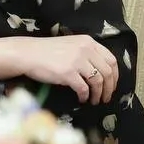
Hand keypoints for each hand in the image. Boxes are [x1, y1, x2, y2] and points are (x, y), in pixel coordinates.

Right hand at [0, 35, 117, 104]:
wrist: (28, 53)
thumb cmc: (48, 51)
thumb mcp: (72, 45)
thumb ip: (86, 53)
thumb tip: (101, 72)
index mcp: (89, 42)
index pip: (111, 59)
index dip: (115, 75)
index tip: (112, 85)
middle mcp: (86, 50)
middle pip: (107, 72)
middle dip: (109, 88)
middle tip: (105, 98)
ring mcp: (77, 61)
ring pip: (97, 81)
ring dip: (98, 94)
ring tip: (94, 101)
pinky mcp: (67, 73)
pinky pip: (83, 88)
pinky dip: (85, 96)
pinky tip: (82, 99)